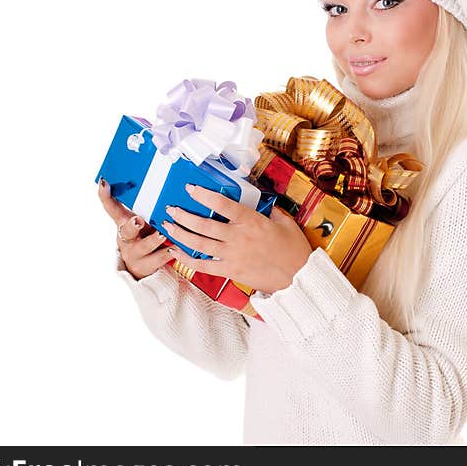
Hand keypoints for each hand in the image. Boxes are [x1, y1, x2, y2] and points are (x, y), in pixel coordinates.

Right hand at [97, 177, 177, 280]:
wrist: (145, 268)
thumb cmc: (146, 236)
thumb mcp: (144, 221)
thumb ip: (148, 207)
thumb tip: (163, 179)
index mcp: (124, 223)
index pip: (111, 207)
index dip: (105, 196)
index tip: (105, 183)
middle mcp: (127, 238)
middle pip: (126, 231)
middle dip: (132, 225)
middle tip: (139, 220)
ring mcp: (135, 254)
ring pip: (143, 247)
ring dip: (154, 240)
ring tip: (163, 235)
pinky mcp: (146, 266)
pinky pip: (157, 261)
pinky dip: (168, 254)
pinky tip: (176, 249)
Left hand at [162, 183, 312, 294]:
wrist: (298, 276)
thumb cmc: (294, 249)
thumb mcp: (285, 222)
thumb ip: (270, 210)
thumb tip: (262, 201)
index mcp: (251, 221)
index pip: (222, 204)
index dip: (203, 195)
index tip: (190, 188)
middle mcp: (238, 237)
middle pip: (203, 224)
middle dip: (183, 215)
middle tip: (171, 208)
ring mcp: (232, 255)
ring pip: (199, 243)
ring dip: (180, 233)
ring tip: (168, 225)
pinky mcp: (230, 270)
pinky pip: (203, 265)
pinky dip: (187, 259)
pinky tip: (175, 252)